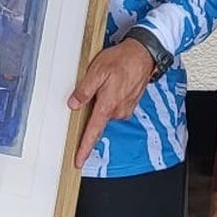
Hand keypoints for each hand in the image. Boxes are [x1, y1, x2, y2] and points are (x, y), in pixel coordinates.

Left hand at [67, 39, 156, 167]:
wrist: (144, 54)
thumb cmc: (122, 60)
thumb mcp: (96, 71)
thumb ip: (84, 90)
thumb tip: (73, 104)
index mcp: (107, 106)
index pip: (93, 132)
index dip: (84, 148)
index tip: (79, 161)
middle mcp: (118, 111)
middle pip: (97, 119)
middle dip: (93, 108)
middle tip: (96, 86)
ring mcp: (125, 109)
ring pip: (105, 112)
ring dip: (102, 101)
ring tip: (107, 81)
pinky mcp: (129, 105)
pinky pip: (114, 107)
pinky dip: (110, 99)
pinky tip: (113, 84)